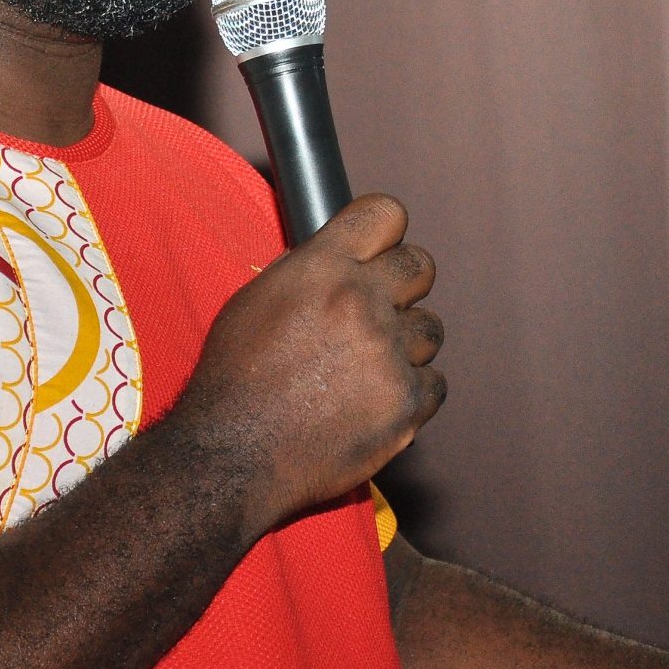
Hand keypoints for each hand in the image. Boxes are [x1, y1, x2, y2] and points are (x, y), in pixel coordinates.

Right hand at [170, 193, 446, 537]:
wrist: (234, 455)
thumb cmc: (234, 381)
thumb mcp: (253, 302)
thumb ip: (304, 273)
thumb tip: (339, 258)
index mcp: (320, 268)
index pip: (385, 214)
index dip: (385, 233)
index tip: (379, 251)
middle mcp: (360, 302)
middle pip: (421, 266)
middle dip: (404, 285)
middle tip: (379, 312)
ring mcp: (388, 353)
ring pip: (431, 329)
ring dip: (406, 345)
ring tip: (366, 369)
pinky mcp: (406, 403)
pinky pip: (434, 383)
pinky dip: (410, 393)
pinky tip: (374, 401)